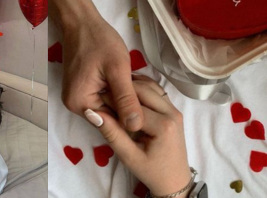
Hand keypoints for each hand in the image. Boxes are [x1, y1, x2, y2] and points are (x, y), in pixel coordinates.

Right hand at [61, 16, 143, 130]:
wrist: (82, 23)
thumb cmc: (99, 40)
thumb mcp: (118, 69)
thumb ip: (126, 99)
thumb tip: (135, 127)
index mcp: (80, 103)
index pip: (112, 123)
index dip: (132, 116)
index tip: (150, 106)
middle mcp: (74, 106)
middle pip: (109, 116)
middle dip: (127, 106)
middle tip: (145, 91)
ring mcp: (77, 98)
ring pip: (108, 107)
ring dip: (123, 99)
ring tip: (136, 85)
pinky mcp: (82, 91)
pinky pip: (103, 99)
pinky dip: (116, 92)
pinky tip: (126, 82)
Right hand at [85, 75, 191, 196]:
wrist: (174, 180)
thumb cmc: (151, 172)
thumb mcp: (128, 156)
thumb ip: (111, 133)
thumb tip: (92, 113)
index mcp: (163, 125)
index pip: (132, 105)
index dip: (112, 99)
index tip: (96, 96)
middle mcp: (172, 113)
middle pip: (143, 90)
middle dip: (121, 87)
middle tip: (103, 89)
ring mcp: (175, 110)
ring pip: (150, 87)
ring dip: (131, 85)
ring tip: (112, 89)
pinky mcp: (173, 110)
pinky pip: (156, 92)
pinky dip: (140, 89)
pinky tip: (125, 93)